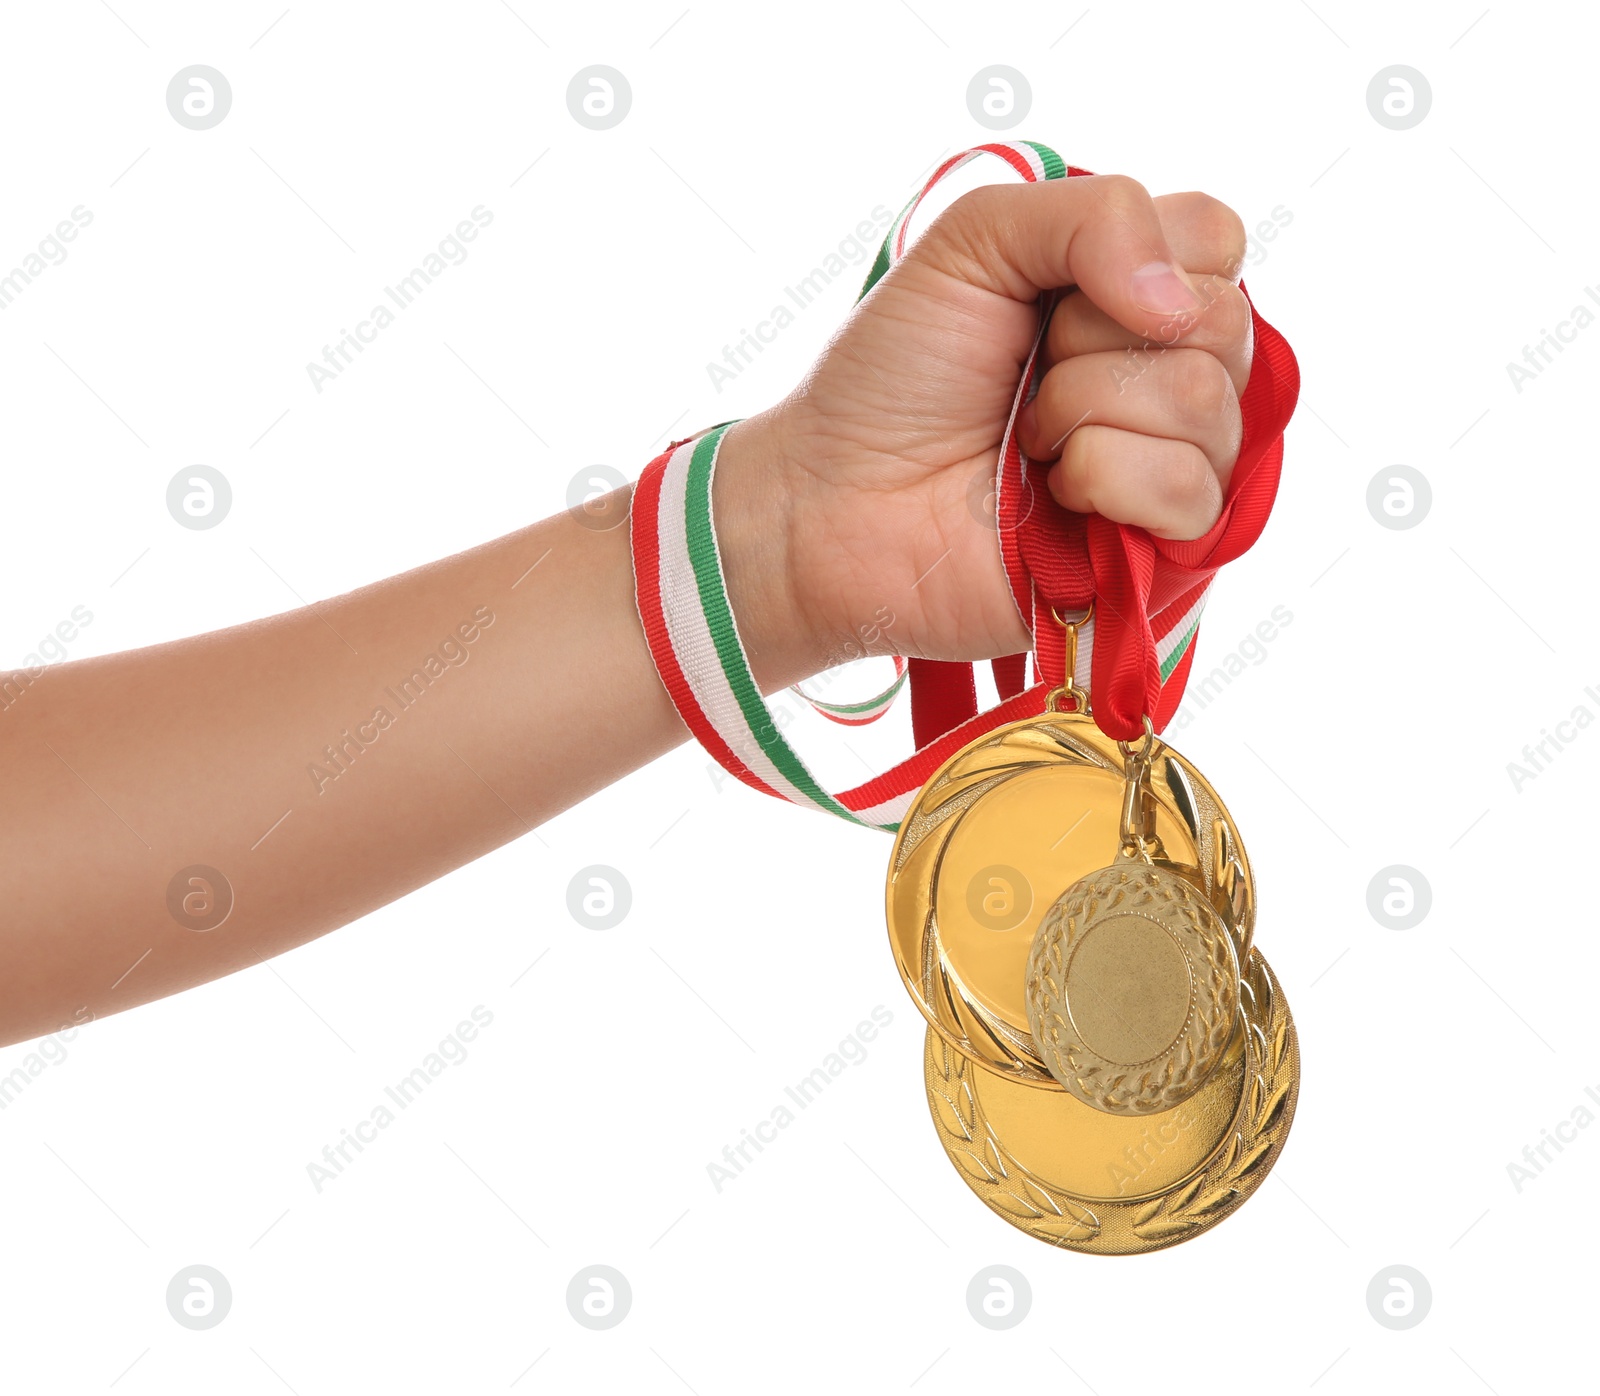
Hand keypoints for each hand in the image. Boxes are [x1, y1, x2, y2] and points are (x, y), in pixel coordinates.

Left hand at [714, 175, 1254, 686]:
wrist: (835, 500)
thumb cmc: (893, 379)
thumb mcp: (975, 241)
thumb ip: (1095, 213)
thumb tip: (1182, 300)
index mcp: (1135, 297)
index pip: (1216, 240)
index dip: (1137, 259)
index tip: (1048, 299)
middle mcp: (1167, 377)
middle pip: (1221, 323)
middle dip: (1091, 341)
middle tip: (1022, 379)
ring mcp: (1169, 466)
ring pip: (1205, 404)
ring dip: (1082, 411)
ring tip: (1024, 442)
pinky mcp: (1159, 552)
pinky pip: (1191, 490)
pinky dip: (1102, 479)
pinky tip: (1049, 494)